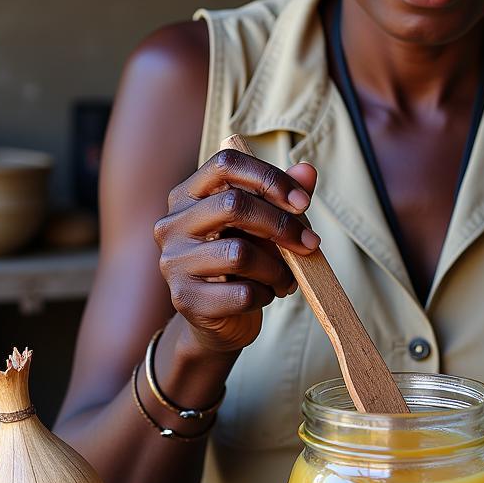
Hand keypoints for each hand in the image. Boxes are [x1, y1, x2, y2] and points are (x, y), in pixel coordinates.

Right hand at [153, 148, 319, 352]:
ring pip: (240, 254)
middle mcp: (173, 224)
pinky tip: (266, 295)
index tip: (303, 203)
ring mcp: (174, 262)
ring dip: (277, 269)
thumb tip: (308, 171)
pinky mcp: (186, 299)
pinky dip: (266, 295)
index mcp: (189, 194)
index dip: (269, 178)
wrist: (222, 319)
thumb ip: (285, 197)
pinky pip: (242, 293)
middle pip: (234, 205)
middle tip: (310, 244)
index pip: (225, 163)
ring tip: (287, 278)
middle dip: (282, 225)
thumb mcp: (266, 225)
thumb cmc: (245, 261)